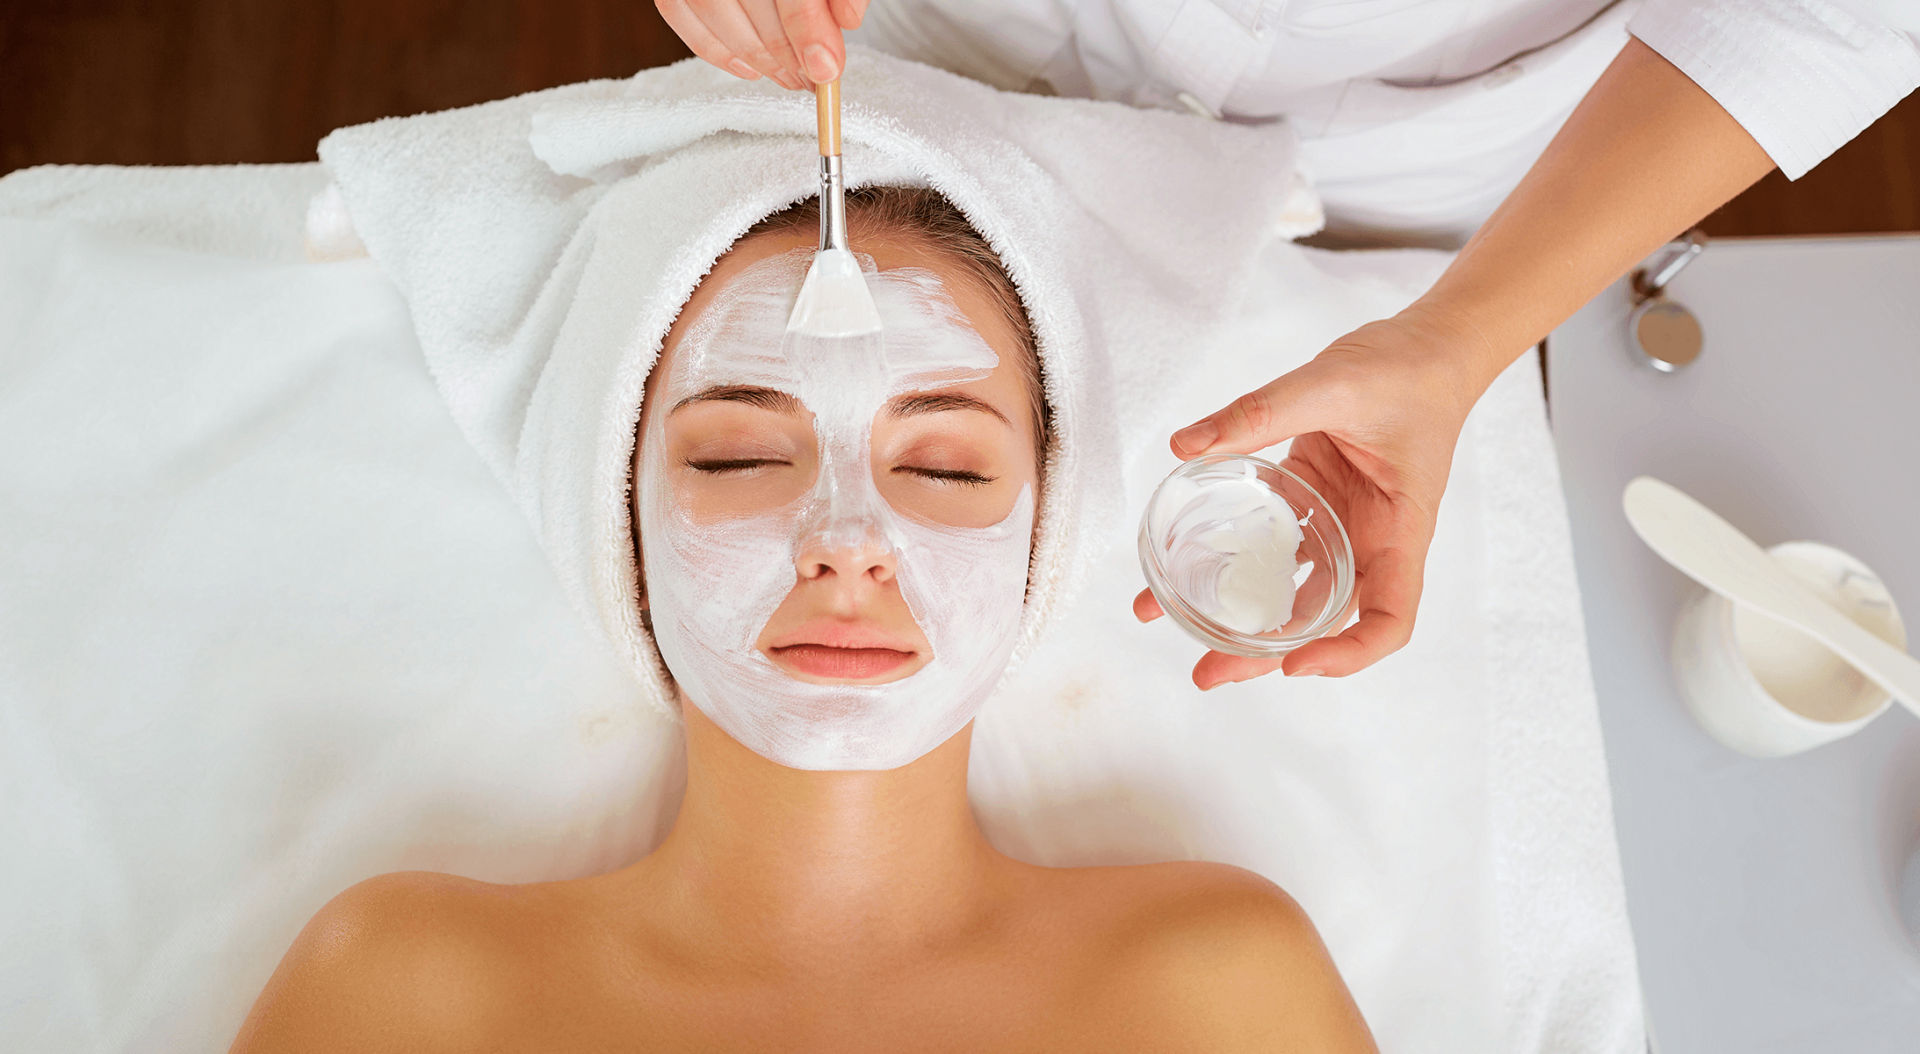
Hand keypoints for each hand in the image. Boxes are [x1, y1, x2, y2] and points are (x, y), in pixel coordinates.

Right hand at [656, 0, 868, 90]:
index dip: (809, 33)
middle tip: (811, 79)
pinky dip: (713, 49)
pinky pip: (677, 11)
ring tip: (788, 77)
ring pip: (712, 9)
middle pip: (750, 0)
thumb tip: (849, 19)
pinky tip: (748, 68)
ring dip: (754, 56)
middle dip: (785, 52)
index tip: (826, 70)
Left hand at [1133, 308, 1499, 688]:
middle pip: (1325, 621)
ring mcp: (1340, 526)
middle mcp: (1371, 540)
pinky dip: (1233, 561)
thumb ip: (1260, 412)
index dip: (1348, 654)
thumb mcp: (1332, 384)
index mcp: (1400, 529)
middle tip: (1206, 673)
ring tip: (1177, 629)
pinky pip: (1273, 546)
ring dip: (1241, 616)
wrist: (1427, 348)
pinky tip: (1184, 565)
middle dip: (1266, 655)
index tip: (1295, 663)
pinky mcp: (1312, 504)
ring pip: (1292, 591)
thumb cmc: (1407, 371)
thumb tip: (1188, 444)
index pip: (1390, 619)